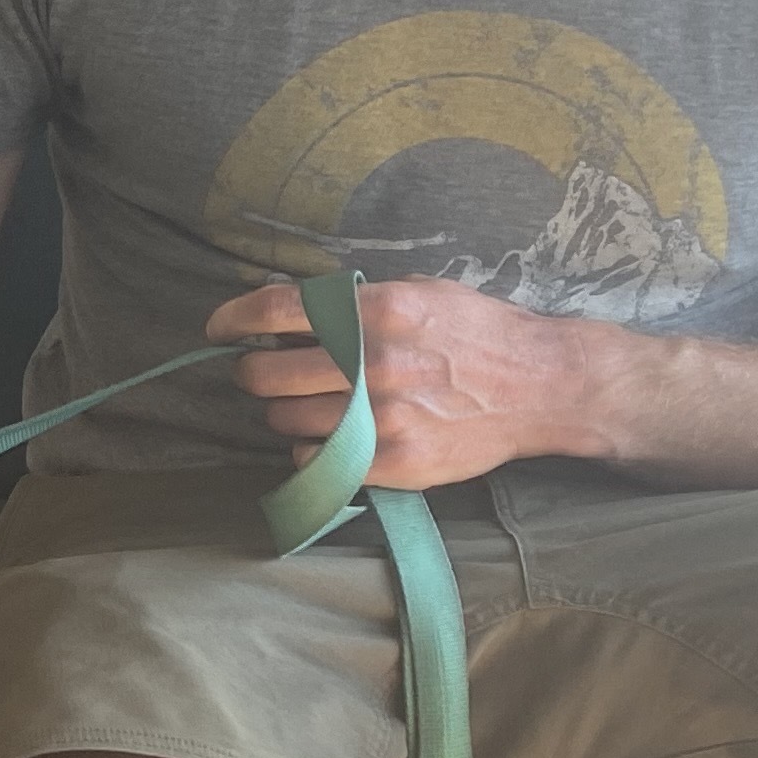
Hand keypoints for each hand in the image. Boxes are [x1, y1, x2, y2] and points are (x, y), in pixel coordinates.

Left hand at [201, 277, 613, 487]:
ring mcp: (383, 418)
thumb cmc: (476, 333)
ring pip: (283, 421)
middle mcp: (375, 364)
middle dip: (254, 372)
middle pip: (266, 374)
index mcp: (378, 311)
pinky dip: (309, 449)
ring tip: (306, 404)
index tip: (217, 328)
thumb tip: (286, 310)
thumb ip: (354, 302)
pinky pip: (313, 460)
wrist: (541, 386)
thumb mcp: (418, 293)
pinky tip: (332, 436)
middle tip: (262, 371)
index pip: (278, 310)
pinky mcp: (393, 463)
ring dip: (282, 412)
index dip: (233, 318)